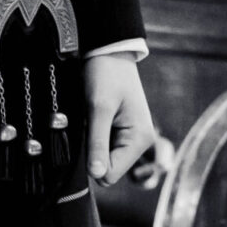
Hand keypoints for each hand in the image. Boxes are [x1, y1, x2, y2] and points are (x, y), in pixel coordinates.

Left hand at [84, 53, 157, 182]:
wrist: (109, 51)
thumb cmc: (106, 74)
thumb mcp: (98, 108)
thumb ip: (97, 143)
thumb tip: (96, 174)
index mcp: (140, 139)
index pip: (110, 174)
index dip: (93, 162)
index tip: (87, 137)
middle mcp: (140, 142)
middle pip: (108, 168)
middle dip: (93, 151)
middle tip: (90, 124)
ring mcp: (132, 137)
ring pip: (104, 158)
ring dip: (93, 143)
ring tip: (93, 118)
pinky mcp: (123, 132)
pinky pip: (105, 147)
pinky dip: (95, 136)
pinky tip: (95, 118)